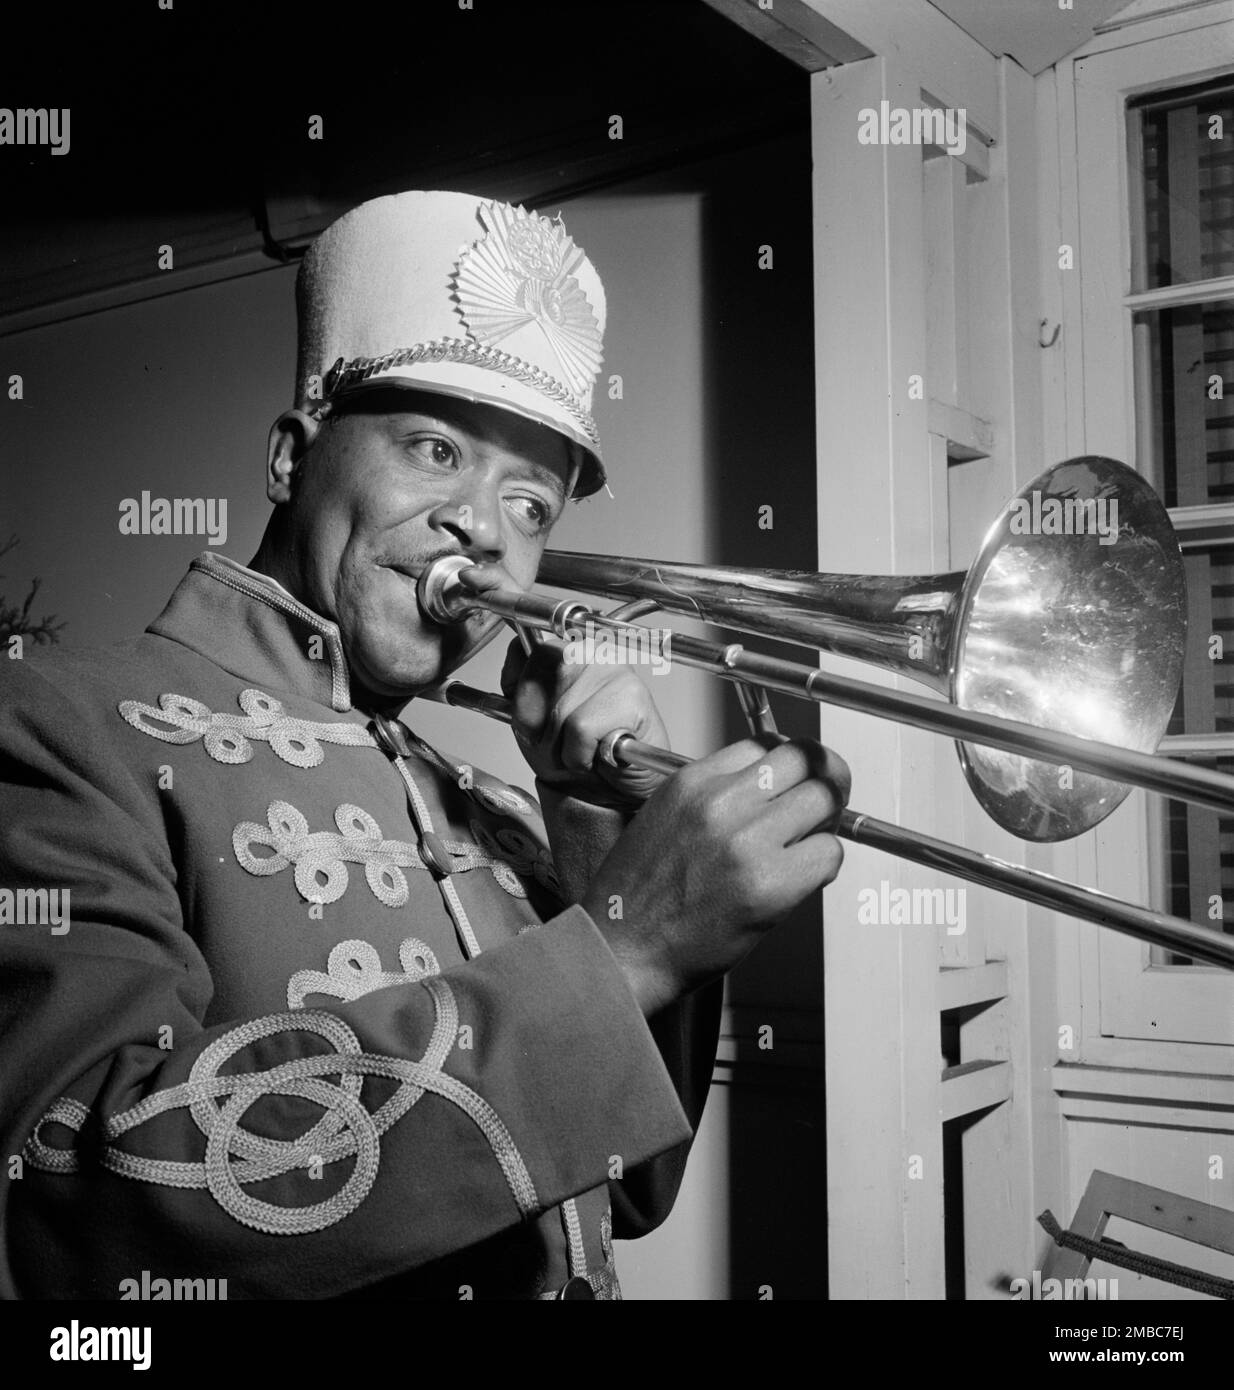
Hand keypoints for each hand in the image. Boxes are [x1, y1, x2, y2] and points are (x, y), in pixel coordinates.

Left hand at [498, 629, 671, 807]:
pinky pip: (581, 730)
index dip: (521, 701)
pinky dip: (581, 756)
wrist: (618, 790)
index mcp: (568, 650)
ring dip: (562, 748)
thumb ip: (520, 687)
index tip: (538, 722)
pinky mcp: (631, 697)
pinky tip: (600, 755)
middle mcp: (592, 651)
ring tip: (584, 750)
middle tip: (564, 742)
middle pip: (535, 686)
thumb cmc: (579, 752)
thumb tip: (515, 660)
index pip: (521, 653)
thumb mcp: (533, 720)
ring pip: (559, 713)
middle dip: (540, 729)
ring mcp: (614, 670)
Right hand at [581, 736, 850, 1014]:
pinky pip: (828, 854)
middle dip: (825, 778)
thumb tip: (771, 789)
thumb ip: (714, 796)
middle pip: (805, 759)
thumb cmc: (639, 897)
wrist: (624, 951)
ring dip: (827, 821)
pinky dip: (825, 864)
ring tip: (811, 842)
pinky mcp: (769, 886)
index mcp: (692, 783)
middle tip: (827, 800)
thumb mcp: (665, 818)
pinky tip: (803, 877)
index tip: (798, 777)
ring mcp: (746, 843)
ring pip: (825, 800)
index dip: (790, 762)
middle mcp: (720, 803)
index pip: (766, 744)